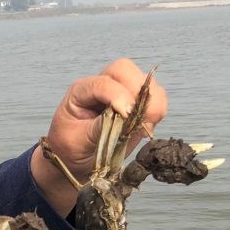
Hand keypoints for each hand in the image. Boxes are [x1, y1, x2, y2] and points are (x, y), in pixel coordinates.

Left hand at [31, 58, 168, 215]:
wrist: (75, 158)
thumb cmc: (71, 147)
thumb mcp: (78, 141)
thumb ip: (100, 127)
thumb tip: (124, 116)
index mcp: (81, 91)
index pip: (102, 83)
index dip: (117, 95)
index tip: (126, 114)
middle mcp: (102, 85)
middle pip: (124, 70)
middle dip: (136, 91)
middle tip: (138, 118)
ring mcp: (122, 92)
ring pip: (144, 81)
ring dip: (151, 102)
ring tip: (144, 124)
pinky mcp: (138, 104)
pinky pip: (157, 97)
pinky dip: (158, 109)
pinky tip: (147, 125)